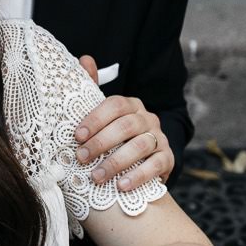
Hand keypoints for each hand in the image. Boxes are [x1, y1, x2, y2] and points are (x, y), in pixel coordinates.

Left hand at [74, 57, 170, 191]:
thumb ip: (92, 89)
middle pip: (125, 126)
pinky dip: (137, 176)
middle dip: (101, 142)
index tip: (76, 136)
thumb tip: (85, 59)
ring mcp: (159, 138)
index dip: (94, 119)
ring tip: (96, 177)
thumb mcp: (102, 116)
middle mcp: (147, 118)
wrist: (140, 163)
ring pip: (140, 146)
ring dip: (116, 162)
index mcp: (130, 105)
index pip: (114, 104)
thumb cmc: (113, 137)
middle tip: (81, 158)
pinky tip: (120, 186)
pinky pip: (156, 165)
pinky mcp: (168, 158)